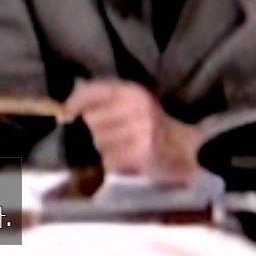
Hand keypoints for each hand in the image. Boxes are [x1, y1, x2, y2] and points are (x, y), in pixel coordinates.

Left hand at [65, 79, 200, 180]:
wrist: (189, 149)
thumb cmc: (155, 126)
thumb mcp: (134, 103)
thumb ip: (103, 98)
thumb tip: (66, 107)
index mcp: (133, 91)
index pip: (92, 92)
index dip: (74, 103)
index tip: (66, 114)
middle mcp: (137, 107)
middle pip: (92, 121)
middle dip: (95, 132)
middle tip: (113, 135)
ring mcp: (142, 130)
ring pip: (100, 143)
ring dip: (106, 150)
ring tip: (123, 148)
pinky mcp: (145, 153)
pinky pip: (111, 161)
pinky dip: (114, 164)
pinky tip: (128, 161)